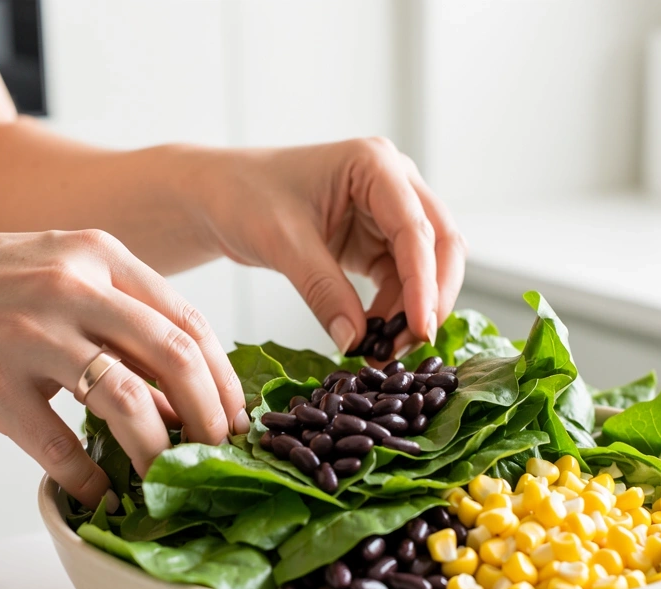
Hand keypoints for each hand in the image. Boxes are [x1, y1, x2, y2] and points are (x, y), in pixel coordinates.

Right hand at [0, 231, 246, 507]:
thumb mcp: (55, 275)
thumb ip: (119, 319)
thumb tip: (183, 388)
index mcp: (96, 255)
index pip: (187, 318)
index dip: (224, 376)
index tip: (238, 415)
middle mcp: (69, 286)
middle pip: (175, 357)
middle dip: (211, 415)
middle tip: (220, 452)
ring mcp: (29, 336)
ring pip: (128, 402)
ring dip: (159, 450)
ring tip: (169, 478)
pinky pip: (61, 448)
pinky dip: (92, 479)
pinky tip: (103, 494)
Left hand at [191, 138, 466, 357]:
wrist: (218, 197)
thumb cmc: (243, 198)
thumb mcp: (282, 243)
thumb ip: (322, 290)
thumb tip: (356, 343)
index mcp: (374, 164)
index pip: (416, 229)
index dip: (424, 283)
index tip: (421, 329)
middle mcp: (394, 182)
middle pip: (442, 244)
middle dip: (433, 296)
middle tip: (413, 344)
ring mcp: (390, 211)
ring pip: (429, 267)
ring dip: (414, 309)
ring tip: (383, 350)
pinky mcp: (379, 239)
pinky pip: (403, 280)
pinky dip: (396, 310)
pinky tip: (373, 336)